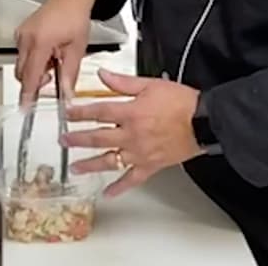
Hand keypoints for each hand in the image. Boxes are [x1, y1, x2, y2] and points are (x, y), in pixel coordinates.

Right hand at [14, 0, 89, 106]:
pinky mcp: (20, 34)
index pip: (31, 76)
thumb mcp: (77, 50)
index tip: (25, 108)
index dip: (28, 94)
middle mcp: (26, 39)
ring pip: (22, 64)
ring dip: (36, 69)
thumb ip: (70, 75)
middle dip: (36, 80)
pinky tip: (48, 51)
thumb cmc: (74, 18)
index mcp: (40, 42)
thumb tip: (67, 96)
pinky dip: (34, 59)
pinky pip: (22, 54)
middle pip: (23, 73)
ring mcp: (21, 35)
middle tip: (53, 76)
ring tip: (54, 58)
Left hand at [62, 70, 202, 197]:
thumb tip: (102, 74)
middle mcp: (131, 134)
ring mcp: (139, 152)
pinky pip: (132, 180)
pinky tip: (108, 193)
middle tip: (63, 140)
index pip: (98, 112)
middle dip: (77, 139)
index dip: (80, 112)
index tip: (68, 113)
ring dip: (90, 164)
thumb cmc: (182, 102)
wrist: (203, 121)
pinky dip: (119, 188)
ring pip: (109, 160)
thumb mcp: (150, 84)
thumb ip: (123, 82)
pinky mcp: (150, 165)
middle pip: (98, 137)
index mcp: (131, 112)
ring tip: (76, 167)